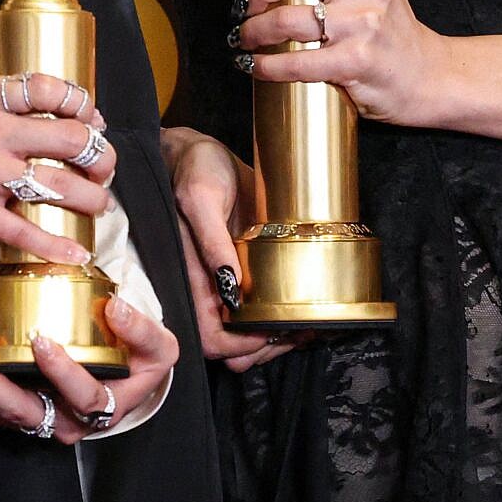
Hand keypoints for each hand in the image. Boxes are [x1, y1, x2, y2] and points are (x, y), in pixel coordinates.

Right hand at [0, 71, 113, 264]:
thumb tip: (44, 114)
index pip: (50, 89)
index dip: (82, 104)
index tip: (93, 119)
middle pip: (68, 138)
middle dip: (98, 154)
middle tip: (104, 166)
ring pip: (57, 185)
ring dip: (90, 198)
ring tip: (99, 203)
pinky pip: (25, 231)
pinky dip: (57, 245)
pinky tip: (77, 252)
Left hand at [0, 294, 177, 441]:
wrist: (121, 381)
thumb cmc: (138, 363)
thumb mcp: (158, 347)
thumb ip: (142, 330)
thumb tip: (115, 308)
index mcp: (100, 409)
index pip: (81, 398)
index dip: (61, 373)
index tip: (43, 340)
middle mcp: (60, 422)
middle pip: (21, 413)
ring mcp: (29, 419)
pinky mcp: (5, 410)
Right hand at [161, 125, 303, 372]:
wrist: (199, 152)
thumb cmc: (195, 169)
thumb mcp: (202, 197)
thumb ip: (211, 240)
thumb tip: (229, 286)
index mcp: (193, 277)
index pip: (210, 337)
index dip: (240, 346)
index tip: (272, 333)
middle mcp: (209, 288)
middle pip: (232, 346)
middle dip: (266, 348)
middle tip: (301, 333)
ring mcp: (228, 282)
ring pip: (247, 334)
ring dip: (277, 339)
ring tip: (309, 326)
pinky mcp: (245, 270)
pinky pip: (259, 308)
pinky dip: (281, 317)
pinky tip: (304, 308)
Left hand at [235, 0, 448, 125]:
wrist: (428, 76)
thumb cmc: (393, 32)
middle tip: (244, 6)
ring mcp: (363, 23)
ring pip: (287, 18)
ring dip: (253, 30)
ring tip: (244, 38)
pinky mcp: (356, 61)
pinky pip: (297, 61)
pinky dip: (266, 66)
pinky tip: (254, 67)